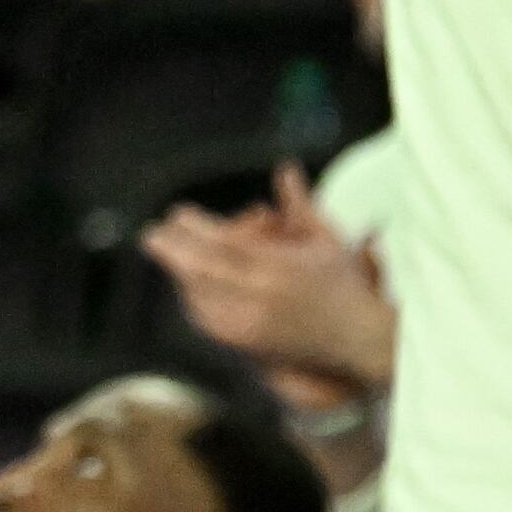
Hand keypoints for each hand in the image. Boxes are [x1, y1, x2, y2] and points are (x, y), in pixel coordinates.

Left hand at [139, 165, 397, 388]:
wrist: (360, 342)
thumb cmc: (345, 286)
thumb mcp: (327, 240)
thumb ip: (299, 204)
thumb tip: (286, 167)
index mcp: (279, 267)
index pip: (225, 243)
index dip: (195, 228)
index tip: (177, 213)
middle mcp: (262, 296)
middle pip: (203, 270)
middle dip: (173, 251)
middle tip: (151, 234)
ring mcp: (252, 323)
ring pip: (201, 296)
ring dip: (179, 275)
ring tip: (164, 254)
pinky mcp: (249, 343)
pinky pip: (209, 320)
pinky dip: (193, 300)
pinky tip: (185, 287)